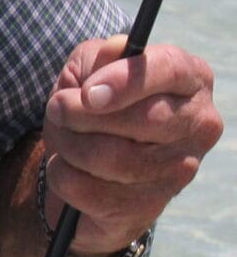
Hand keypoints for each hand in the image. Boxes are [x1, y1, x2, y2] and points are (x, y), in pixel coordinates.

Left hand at [39, 35, 219, 256]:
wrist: (86, 166)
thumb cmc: (94, 107)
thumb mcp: (89, 71)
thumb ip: (100, 57)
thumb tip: (117, 49)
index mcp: (191, 79)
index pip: (171, 70)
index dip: (125, 81)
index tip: (88, 92)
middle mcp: (199, 125)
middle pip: (144, 120)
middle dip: (83, 114)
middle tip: (58, 110)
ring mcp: (181, 170)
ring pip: (115, 158)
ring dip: (69, 144)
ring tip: (62, 137)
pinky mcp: (150, 206)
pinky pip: (90, 190)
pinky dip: (62, 175)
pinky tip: (68, 167)